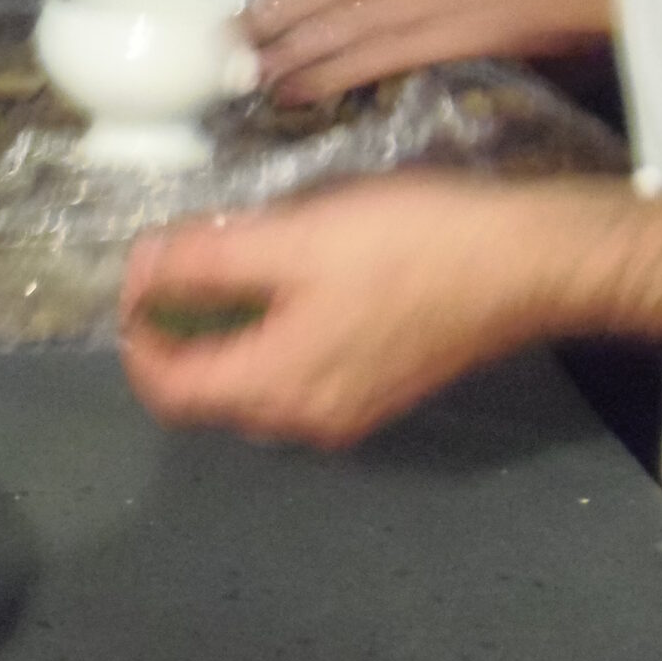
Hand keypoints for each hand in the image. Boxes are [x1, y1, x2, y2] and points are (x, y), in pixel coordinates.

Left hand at [119, 172, 575, 445]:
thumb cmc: (407, 247)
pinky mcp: (374, 389)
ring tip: (225, 263)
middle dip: (175, 334)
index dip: (136, 337)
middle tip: (175, 265)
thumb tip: (140, 271)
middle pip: (205, 394)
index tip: (137, 279)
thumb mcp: (291, 239)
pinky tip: (281, 279)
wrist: (526, 263)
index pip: (167, 391)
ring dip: (221, 332)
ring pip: (250, 384)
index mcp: (276, 390)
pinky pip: (293, 374)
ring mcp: (345, 410)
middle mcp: (305, 421)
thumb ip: (204, 261)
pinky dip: (265, 335)